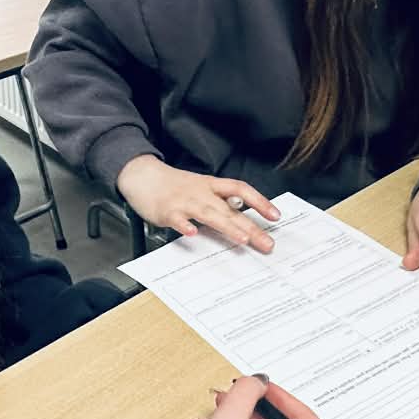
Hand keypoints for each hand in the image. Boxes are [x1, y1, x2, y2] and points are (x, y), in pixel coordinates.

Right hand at [117, 155, 278, 252]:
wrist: (143, 175)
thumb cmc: (175, 186)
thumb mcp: (202, 189)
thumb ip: (220, 204)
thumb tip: (244, 222)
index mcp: (212, 186)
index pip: (241, 189)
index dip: (260, 201)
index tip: (275, 216)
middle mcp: (202, 193)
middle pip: (230, 209)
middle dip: (250, 227)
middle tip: (267, 244)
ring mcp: (185, 202)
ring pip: (209, 214)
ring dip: (227, 226)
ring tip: (242, 239)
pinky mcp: (167, 211)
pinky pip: (178, 219)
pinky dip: (185, 226)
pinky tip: (193, 234)